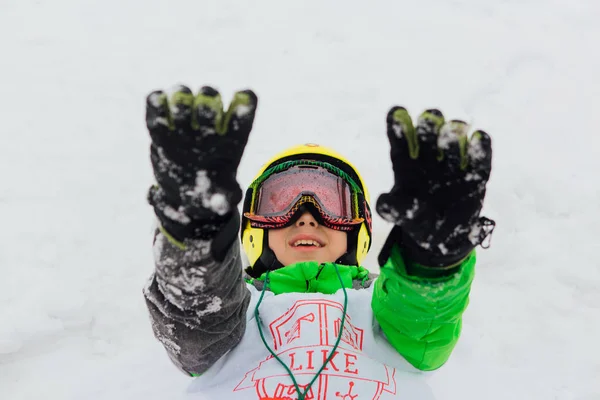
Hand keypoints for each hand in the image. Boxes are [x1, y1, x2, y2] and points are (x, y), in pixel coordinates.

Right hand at [145, 85, 257, 240]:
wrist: (185, 194)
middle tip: (204, 107)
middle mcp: (209, 126)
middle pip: (209, 101)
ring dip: (181, 96)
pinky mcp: (161, 127)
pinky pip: (156, 106)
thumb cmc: (209, 193)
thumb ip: (222, 199)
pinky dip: (155, 102)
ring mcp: (185, 124)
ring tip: (179, 106)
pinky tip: (158, 102)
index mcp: (232, 140)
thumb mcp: (218, 200)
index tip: (243, 98)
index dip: (244, 104)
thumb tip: (223, 203)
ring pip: (184, 97)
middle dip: (207, 101)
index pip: (242, 116)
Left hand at [377, 107, 493, 268]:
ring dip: (452, 134)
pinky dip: (480, 147)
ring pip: (453, 140)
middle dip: (428, 125)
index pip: (401, 140)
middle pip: (428, 133)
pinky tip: (478, 137)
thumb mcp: (403, 215)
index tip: (396, 111)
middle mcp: (428, 157)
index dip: (398, 126)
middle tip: (429, 121)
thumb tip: (383, 202)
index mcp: (406, 162)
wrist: (443, 236)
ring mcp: (452, 164)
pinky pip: (479, 158)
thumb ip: (393, 208)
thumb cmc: (417, 219)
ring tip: (451, 132)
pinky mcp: (474, 175)